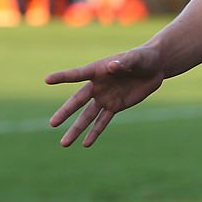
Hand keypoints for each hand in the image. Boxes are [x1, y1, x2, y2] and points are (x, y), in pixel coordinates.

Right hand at [45, 46, 163, 146]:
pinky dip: (95, 132)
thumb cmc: (143, 57)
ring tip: (64, 144)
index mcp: (99, 70)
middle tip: (53, 123)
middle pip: (78, 100)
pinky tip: (85, 144)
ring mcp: (105, 97)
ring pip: (87, 116)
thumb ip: (124, 63)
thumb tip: (112, 66)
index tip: (47, 79)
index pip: (77, 74)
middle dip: (66, 112)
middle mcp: (98, 86)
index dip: (63, 76)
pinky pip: (103, 121)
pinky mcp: (115, 106)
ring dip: (76, 129)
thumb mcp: (136, 58)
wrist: (154, 67)